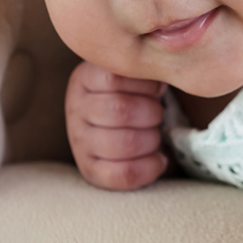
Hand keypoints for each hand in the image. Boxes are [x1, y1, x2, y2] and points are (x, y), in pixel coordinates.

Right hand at [65, 62, 169, 189]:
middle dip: (152, 114)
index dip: (146, 85)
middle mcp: (75, 109)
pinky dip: (150, 166)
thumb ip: (147, 68)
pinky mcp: (91, 170)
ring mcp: (79, 141)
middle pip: (121, 111)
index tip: (158, 89)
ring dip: (152, 139)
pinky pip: (124, 174)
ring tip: (156, 135)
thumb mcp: (134, 74)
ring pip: (124, 143)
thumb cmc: (133, 94)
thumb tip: (167, 71)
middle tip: (159, 114)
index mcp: (84, 78)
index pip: (114, 78)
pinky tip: (159, 158)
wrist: (121, 127)